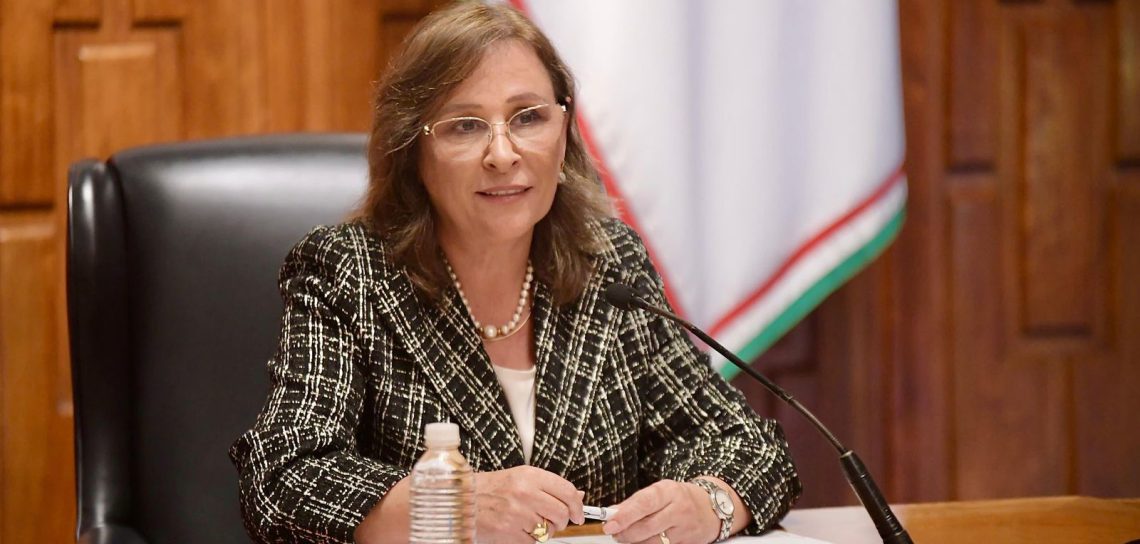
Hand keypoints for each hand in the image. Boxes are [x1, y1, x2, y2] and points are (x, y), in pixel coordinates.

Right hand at [474, 465, 585, 542]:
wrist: (463, 499)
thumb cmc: (490, 488)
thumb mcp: (520, 478)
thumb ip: (549, 486)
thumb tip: (577, 496)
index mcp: (529, 476)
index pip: (567, 492)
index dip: (577, 506)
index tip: (578, 515)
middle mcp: (525, 493)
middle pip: (561, 513)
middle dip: (560, 521)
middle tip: (552, 520)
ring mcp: (516, 514)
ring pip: (548, 530)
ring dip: (543, 531)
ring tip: (527, 522)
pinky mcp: (508, 533)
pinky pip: (533, 542)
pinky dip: (528, 539)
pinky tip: (516, 529)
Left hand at [602, 480, 719, 543]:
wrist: (711, 508)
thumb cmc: (680, 498)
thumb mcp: (661, 491)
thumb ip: (636, 502)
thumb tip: (612, 512)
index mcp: (669, 491)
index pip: (644, 503)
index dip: (625, 515)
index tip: (610, 524)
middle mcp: (678, 510)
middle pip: (646, 527)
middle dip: (625, 532)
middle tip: (614, 531)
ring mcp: (685, 530)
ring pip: (652, 542)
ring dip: (634, 542)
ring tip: (628, 536)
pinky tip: (643, 541)